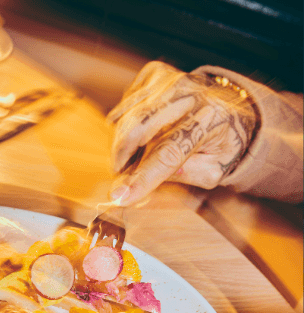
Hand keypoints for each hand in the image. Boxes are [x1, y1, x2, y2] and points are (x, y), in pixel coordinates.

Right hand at [106, 62, 256, 205]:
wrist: (234, 107)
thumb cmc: (222, 142)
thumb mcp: (213, 169)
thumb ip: (181, 176)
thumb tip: (142, 182)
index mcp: (211, 119)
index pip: (168, 153)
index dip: (142, 177)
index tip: (120, 197)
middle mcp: (189, 92)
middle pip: (136, 131)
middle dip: (122, 159)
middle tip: (124, 175)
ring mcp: (169, 79)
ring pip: (125, 118)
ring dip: (123, 144)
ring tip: (137, 154)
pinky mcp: (154, 74)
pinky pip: (125, 105)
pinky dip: (126, 123)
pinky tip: (143, 130)